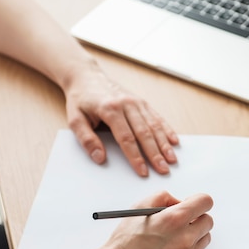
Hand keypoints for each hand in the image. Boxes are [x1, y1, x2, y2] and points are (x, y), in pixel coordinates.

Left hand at [63, 61, 178, 175]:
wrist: (86, 76)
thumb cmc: (81, 99)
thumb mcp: (74, 119)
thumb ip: (86, 139)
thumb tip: (99, 158)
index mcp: (110, 109)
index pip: (126, 138)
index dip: (135, 156)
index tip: (142, 171)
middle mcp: (126, 104)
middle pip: (144, 133)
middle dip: (155, 153)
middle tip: (163, 170)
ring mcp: (136, 101)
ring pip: (153, 125)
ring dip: (164, 143)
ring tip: (171, 159)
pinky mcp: (141, 101)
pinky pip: (156, 116)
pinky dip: (166, 129)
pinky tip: (174, 140)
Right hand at [101, 191, 212, 248]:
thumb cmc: (125, 240)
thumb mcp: (140, 206)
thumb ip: (164, 197)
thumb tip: (179, 202)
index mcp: (174, 219)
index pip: (206, 202)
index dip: (198, 200)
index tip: (192, 203)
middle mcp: (185, 238)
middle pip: (208, 221)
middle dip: (197, 217)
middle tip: (182, 220)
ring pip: (204, 238)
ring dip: (194, 234)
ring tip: (173, 236)